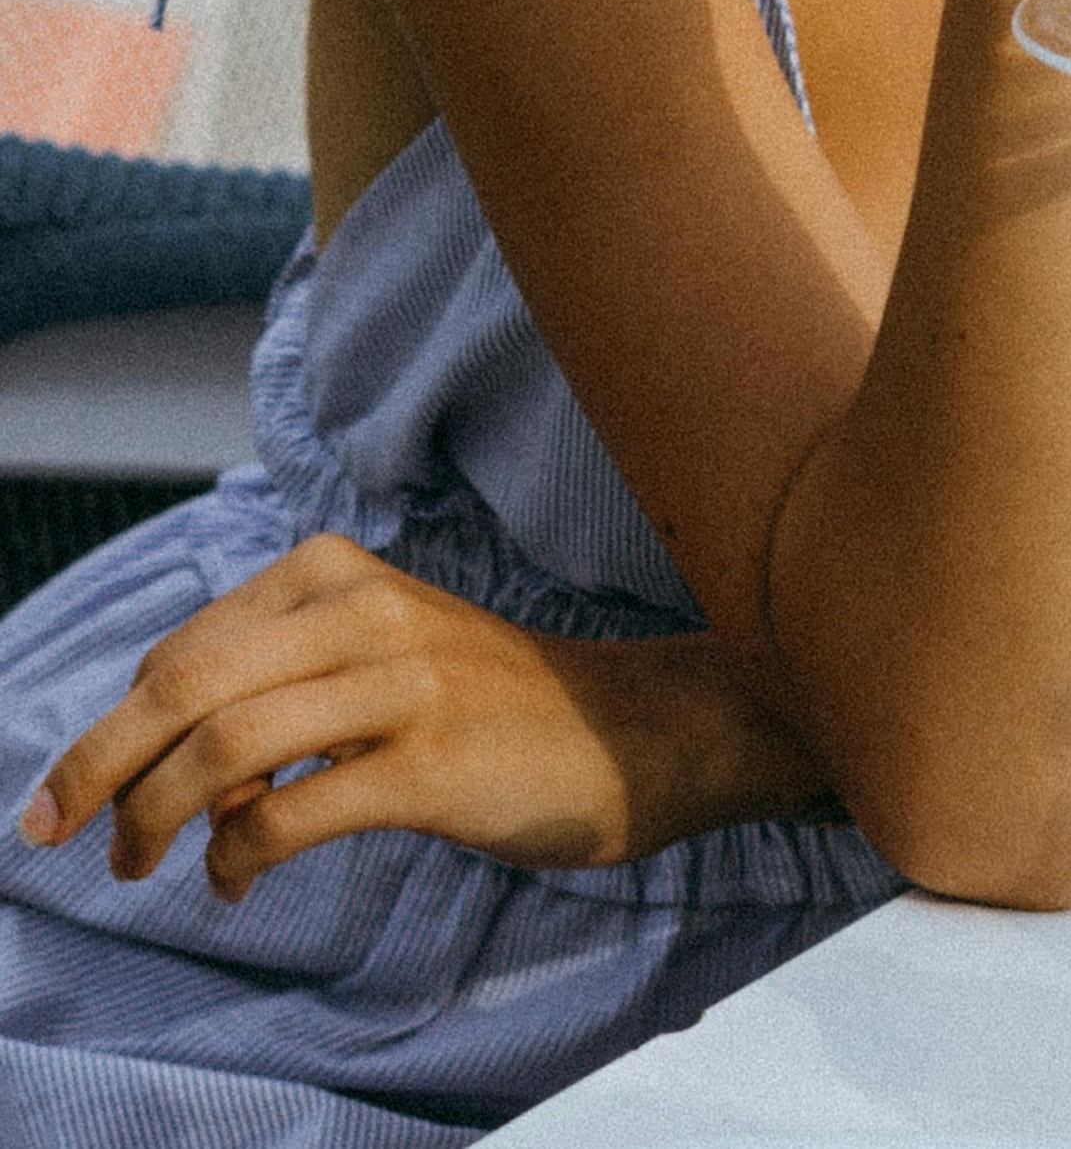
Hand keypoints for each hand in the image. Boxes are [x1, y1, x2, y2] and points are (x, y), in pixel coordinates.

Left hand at [16, 534, 817, 901]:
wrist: (632, 729)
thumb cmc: (491, 702)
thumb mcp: (379, 652)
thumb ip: (276, 679)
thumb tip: (158, 760)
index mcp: (344, 571)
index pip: (183, 647)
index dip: (112, 726)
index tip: (82, 794)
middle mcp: (369, 612)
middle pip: (183, 685)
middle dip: (97, 767)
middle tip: (55, 834)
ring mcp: (405, 685)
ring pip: (222, 748)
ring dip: (154, 821)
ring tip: (147, 865)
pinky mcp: (432, 764)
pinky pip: (287, 815)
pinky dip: (235, 860)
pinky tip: (236, 880)